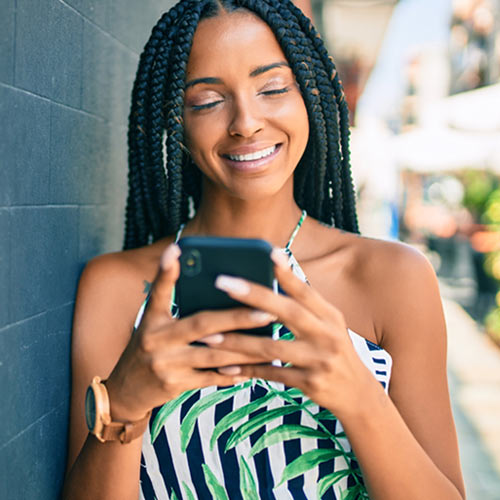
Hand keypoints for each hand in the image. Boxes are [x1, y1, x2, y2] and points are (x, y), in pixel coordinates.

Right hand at [105, 244, 274, 421]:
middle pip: (202, 324)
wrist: (125, 390)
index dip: (166, 270)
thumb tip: (200, 284)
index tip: (176, 249)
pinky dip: (232, 374)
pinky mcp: (175, 385)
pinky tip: (253, 369)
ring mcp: (166, 364)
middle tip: (267, 311)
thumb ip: (173, 306)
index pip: (158, 291)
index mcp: (151, 319)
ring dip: (245, 350)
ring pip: (214, 354)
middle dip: (237, 318)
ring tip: (271, 342)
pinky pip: (210, 378)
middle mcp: (156, 339)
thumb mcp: (152, 324)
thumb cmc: (148, 349)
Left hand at [204, 249, 381, 419]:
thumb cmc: (333, 349)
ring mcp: (318, 360)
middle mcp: (327, 335)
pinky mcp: (309, 383)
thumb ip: (305, 304)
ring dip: (238, 341)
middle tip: (222, 282)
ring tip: (209, 335)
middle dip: (253, 295)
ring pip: (271, 347)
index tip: (267, 252)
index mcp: (330, 315)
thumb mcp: (329, 323)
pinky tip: (224, 366)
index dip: (286, 272)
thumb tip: (277, 272)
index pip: (305, 290)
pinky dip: (246, 370)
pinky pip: (271, 375)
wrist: (357, 393)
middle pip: (287, 312)